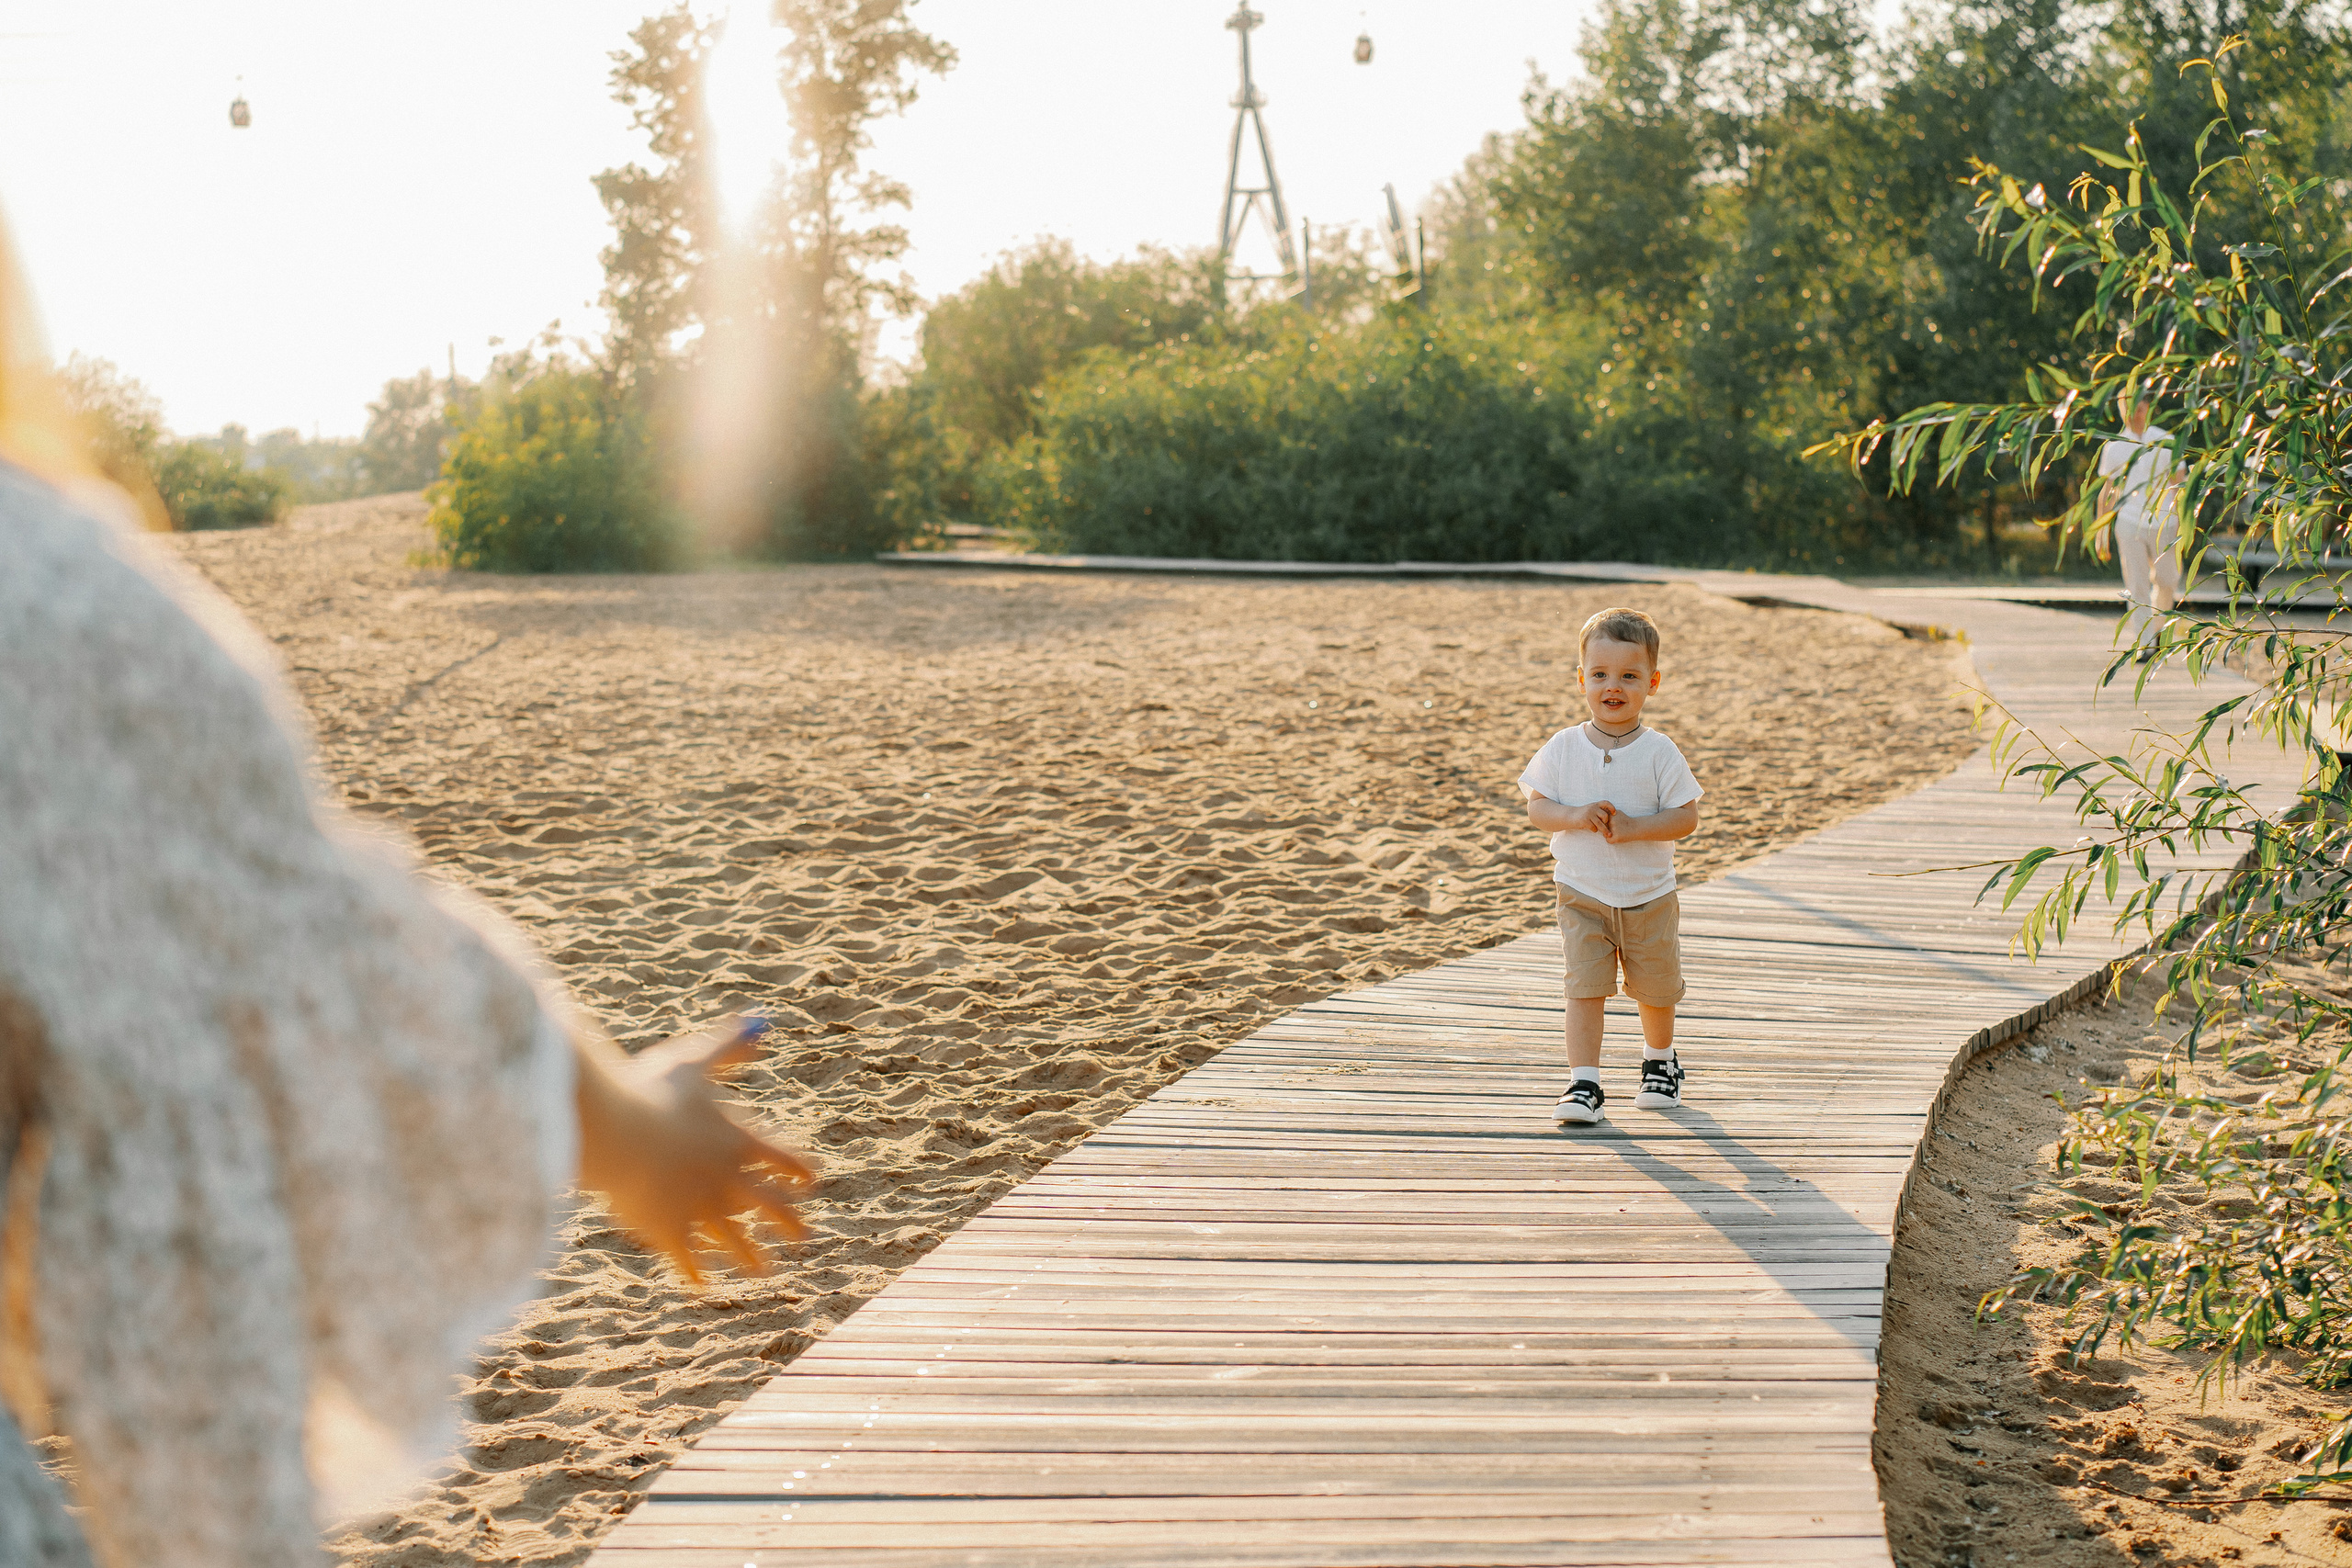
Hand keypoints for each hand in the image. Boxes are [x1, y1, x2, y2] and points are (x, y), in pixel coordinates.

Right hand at [572, 1015, 813, 1284]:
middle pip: (769, 1206)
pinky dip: (695, 1271)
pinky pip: (687, 1258)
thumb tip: (761, 1025)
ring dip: (750, 1255)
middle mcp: (728, 1181)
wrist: (617, 1135)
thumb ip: (727, 1046)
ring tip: (763, 1270)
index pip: (781, 1158)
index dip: (797, 1169)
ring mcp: (700, 1210)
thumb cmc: (651, 1091)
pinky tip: (703, 1285)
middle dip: (788, 1221)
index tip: (811, 1182)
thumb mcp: (693, 1060)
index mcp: (738, 1141)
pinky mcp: (669, 1232)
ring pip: (734, 1239)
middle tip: (804, 1236)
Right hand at [1570, 802, 1615, 834]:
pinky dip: (1594, 830)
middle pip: (1605, 816)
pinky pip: (1593, 827)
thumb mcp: (1590, 809)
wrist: (1570, 816)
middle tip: (1606, 826)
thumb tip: (1611, 817)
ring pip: (1600, 824)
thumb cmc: (1582, 814)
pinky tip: (1593, 829)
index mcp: (1595, 804)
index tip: (1614, 813)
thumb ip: (1599, 811)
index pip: (1606, 803)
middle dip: (1607, 822)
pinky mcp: (1584, 821)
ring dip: (1605, 830)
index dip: (1612, 807)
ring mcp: (1588, 814)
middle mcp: (1592, 808)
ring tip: (1608, 835)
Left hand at [1602, 811, 1636, 843]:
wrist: (1637, 828)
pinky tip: (1618, 837)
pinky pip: (1608, 840)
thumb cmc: (1626, 821)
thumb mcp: (1618, 813)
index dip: (1606, 824)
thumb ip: (1608, 814)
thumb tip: (1598, 817)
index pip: (1601, 821)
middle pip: (1602, 828)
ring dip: (1609, 835)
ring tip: (1618, 833)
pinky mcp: (1616, 837)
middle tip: (1617, 829)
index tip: (1614, 824)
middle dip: (1606, 829)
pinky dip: (1612, 840)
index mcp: (1611, 815)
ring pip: (1604, 834)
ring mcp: (1614, 829)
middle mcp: (1611, 821)